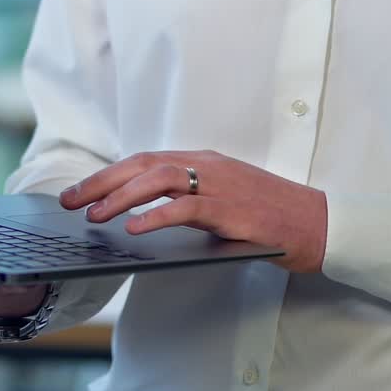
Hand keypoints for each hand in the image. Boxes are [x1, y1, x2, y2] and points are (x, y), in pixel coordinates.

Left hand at [60, 150, 326, 272]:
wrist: (321, 225)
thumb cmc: (270, 217)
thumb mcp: (222, 201)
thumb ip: (187, 201)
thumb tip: (143, 215)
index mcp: (201, 161)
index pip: (143, 161)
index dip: (107, 174)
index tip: (79, 190)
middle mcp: (206, 165)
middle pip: (141, 166)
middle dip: (101, 182)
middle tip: (69, 201)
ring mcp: (219, 185)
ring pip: (158, 181)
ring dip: (120, 198)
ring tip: (93, 215)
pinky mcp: (232, 210)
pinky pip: (186, 208)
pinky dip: (155, 216)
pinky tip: (133, 229)